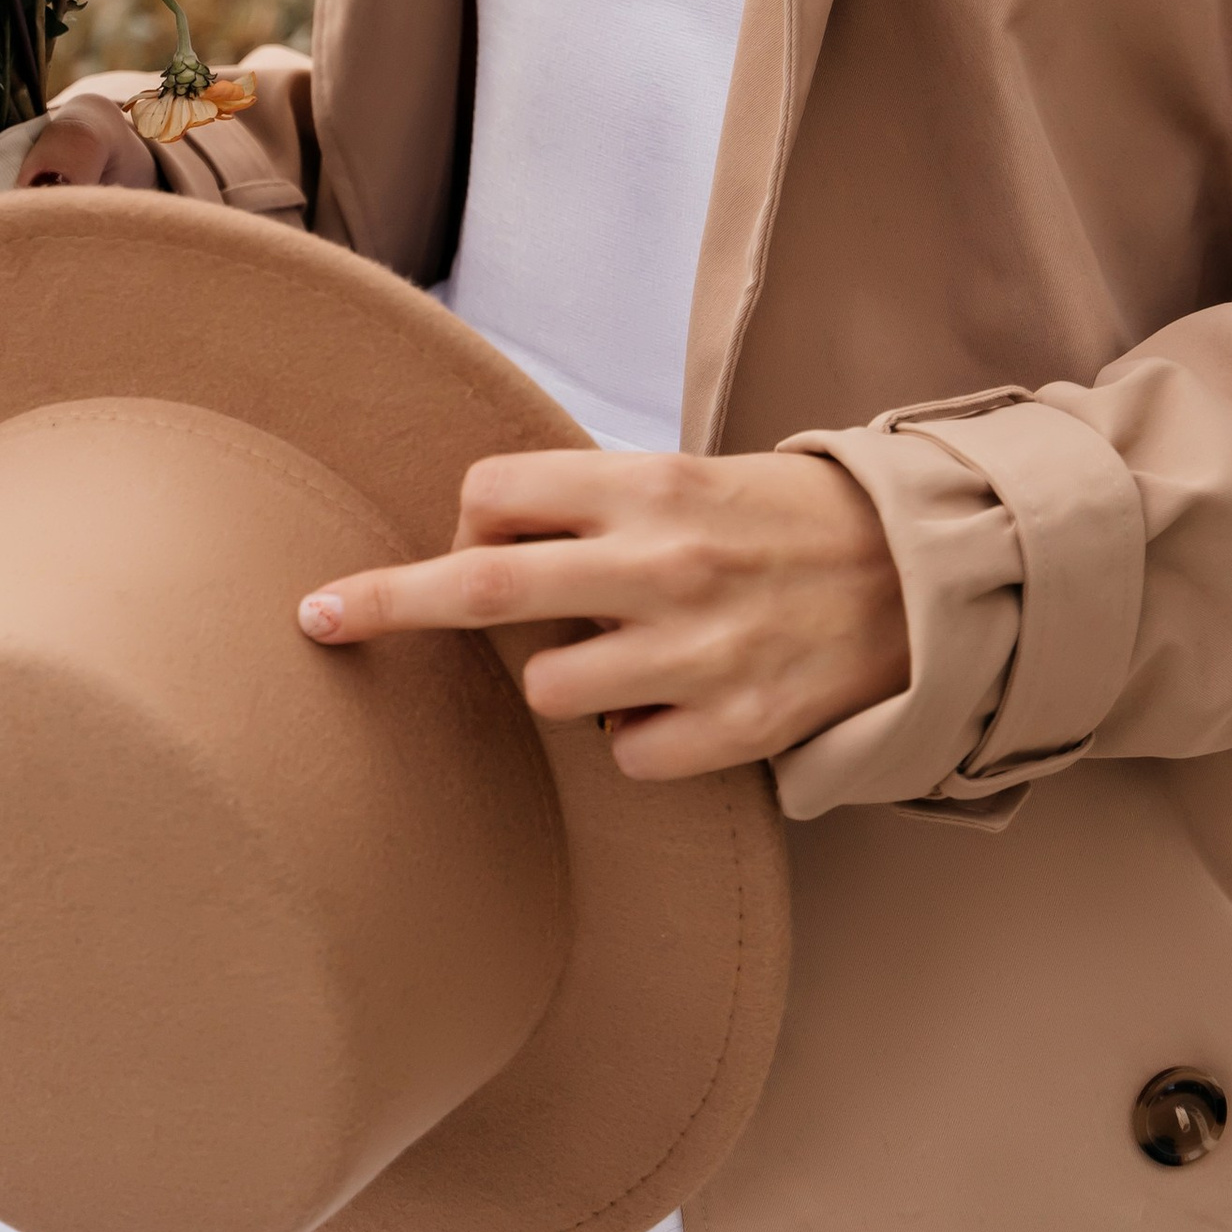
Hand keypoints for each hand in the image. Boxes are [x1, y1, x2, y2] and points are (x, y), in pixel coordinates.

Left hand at [296, 445, 909, 780]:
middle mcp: (663, 564)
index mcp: (648, 485)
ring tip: (631, 654)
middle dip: (383, 602)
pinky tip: (684, 700)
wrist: (914, 576)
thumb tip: (474, 538)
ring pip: (547, 691)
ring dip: (565, 682)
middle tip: (317, 616)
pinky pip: (622, 755)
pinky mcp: (732, 728)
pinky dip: (636, 736)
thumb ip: (590, 506)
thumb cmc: (778, 520)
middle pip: (481, 589)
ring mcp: (695, 653)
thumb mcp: (686, 477)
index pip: (494, 495)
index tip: (465, 542)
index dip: (468, 522)